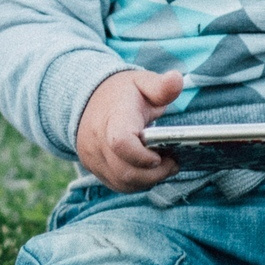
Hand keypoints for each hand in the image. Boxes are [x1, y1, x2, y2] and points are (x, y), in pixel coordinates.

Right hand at [75, 69, 183, 191]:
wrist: (87, 98)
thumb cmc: (121, 92)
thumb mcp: (142, 82)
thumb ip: (161, 86)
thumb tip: (177, 79)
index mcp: (113, 117)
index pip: (121, 143)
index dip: (143, 156)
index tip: (161, 153)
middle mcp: (98, 140)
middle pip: (125, 171)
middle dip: (154, 174)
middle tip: (172, 163)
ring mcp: (93, 157)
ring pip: (122, 183)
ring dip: (147, 180)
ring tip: (162, 166)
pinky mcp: (93, 168)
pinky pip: (116, 184)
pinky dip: (136, 183)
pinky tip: (148, 171)